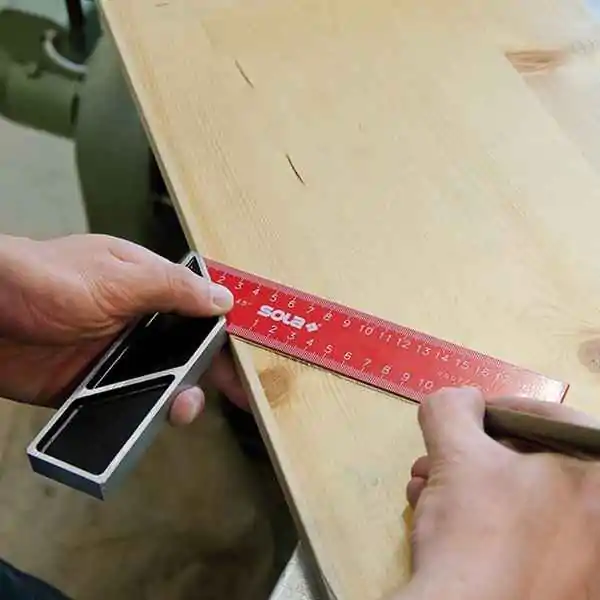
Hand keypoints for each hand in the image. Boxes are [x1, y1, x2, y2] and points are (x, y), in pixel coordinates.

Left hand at [0, 234, 247, 423]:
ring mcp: (115, 355)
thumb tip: (222, 299)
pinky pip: (129, 403)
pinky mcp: (92, 386)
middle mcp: (137, 321)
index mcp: (147, 285)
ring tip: (184, 407)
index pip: (199, 307)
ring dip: (181, 396)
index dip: (227, 330)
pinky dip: (145, 414)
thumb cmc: (46, 279)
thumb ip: (172, 288)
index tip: (252, 354)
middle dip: (213, 370)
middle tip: (238, 394)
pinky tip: (155, 418)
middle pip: (187, 349)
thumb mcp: (117, 276)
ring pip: (163, 380)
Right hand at [400, 388, 599, 599]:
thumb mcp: (455, 455)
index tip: (466, 416)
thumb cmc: (476, 533)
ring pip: (524, 501)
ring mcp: (587, 563)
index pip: (554, 420)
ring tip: (426, 488)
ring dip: (468, 485)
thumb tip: (460, 399)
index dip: (500, 408)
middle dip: (473, 454)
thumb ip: (452, 408)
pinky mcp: (565, 589)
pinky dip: (483, 522)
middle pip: (535, 462)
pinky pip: (526, 539)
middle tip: (436, 456)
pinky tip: (439, 521)